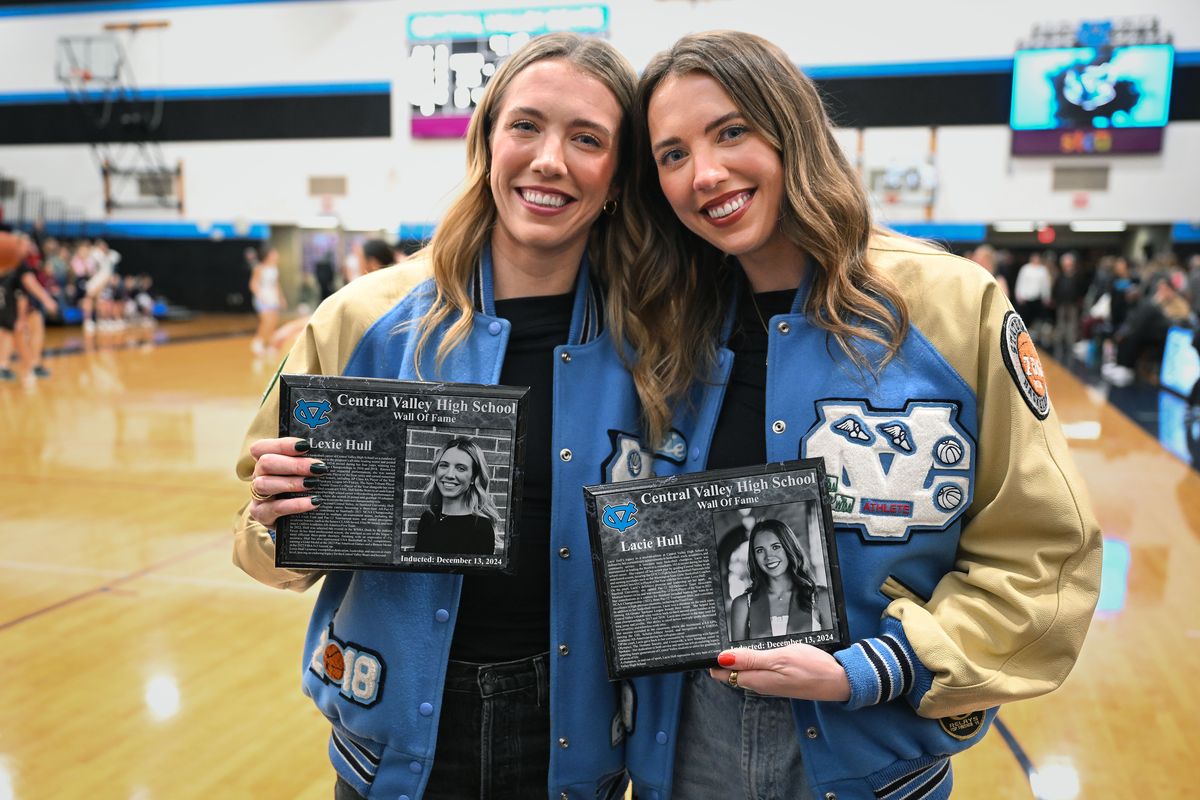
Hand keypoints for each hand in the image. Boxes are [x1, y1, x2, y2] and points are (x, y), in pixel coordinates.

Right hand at [247, 437, 325, 528]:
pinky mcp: (262, 514)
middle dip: (293, 464)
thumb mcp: (303, 473)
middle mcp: (258, 476)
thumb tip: (327, 455)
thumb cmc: (302, 489)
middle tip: (318, 467)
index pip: (262, 447)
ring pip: (265, 484)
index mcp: (265, 461)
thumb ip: (310, 462)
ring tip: (313, 484)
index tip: (306, 446)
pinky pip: (275, 508)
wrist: (297, 521)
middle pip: (266, 463)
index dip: (282, 445)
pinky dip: (295, 504)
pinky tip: (313, 502)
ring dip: (291, 482)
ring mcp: (257, 496)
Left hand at [709, 644, 850, 701]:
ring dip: (735, 656)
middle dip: (721, 656)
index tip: (707, 642)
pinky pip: (757, 669)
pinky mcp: (778, 679)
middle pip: (730, 672)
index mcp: (755, 679)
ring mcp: (769, 682)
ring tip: (728, 636)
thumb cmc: (811, 668)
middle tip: (714, 634)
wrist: (838, 681)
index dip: (712, 659)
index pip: (722, 673)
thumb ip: (751, 659)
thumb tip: (722, 658)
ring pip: (743, 669)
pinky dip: (750, 659)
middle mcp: (759, 683)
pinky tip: (753, 647)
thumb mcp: (780, 658)